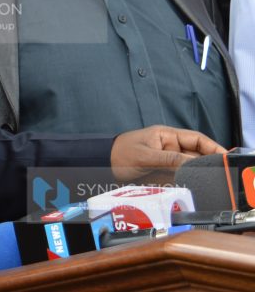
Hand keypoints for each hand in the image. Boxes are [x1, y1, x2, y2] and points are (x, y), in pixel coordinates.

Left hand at [111, 125, 226, 182]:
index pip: (196, 139)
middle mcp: (169, 147)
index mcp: (166, 136)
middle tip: (217, 174)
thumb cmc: (118, 153)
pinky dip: (186, 183)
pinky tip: (190, 188)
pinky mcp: (162, 173)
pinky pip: (179, 178)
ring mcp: (166, 161)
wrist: (100, 164)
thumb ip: (168, 160)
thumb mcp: (144, 156)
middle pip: (195, 155)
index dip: (212, 147)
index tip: (225, 157)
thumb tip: (192, 164)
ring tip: (204, 182)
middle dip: (206, 164)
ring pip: (189, 168)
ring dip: (196, 175)